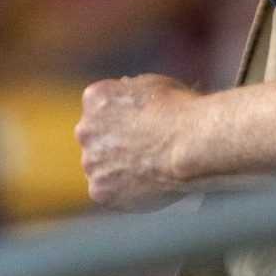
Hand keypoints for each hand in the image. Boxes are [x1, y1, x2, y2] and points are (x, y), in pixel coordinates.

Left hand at [76, 74, 204, 208]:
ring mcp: (90, 162)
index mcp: (95, 98)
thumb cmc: (179, 112)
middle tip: (141, 152)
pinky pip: (108, 192)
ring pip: (100, 168)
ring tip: (148, 171)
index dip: (120, 119)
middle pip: (95, 139)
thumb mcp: (152, 83)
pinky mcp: (99, 190)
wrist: (191, 145)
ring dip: (116, 170)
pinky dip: (123, 192)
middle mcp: (85, 130)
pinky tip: (145, 186)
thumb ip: (130, 92)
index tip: (137, 127)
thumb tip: (126, 97)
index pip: (99, 109)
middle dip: (113, 145)